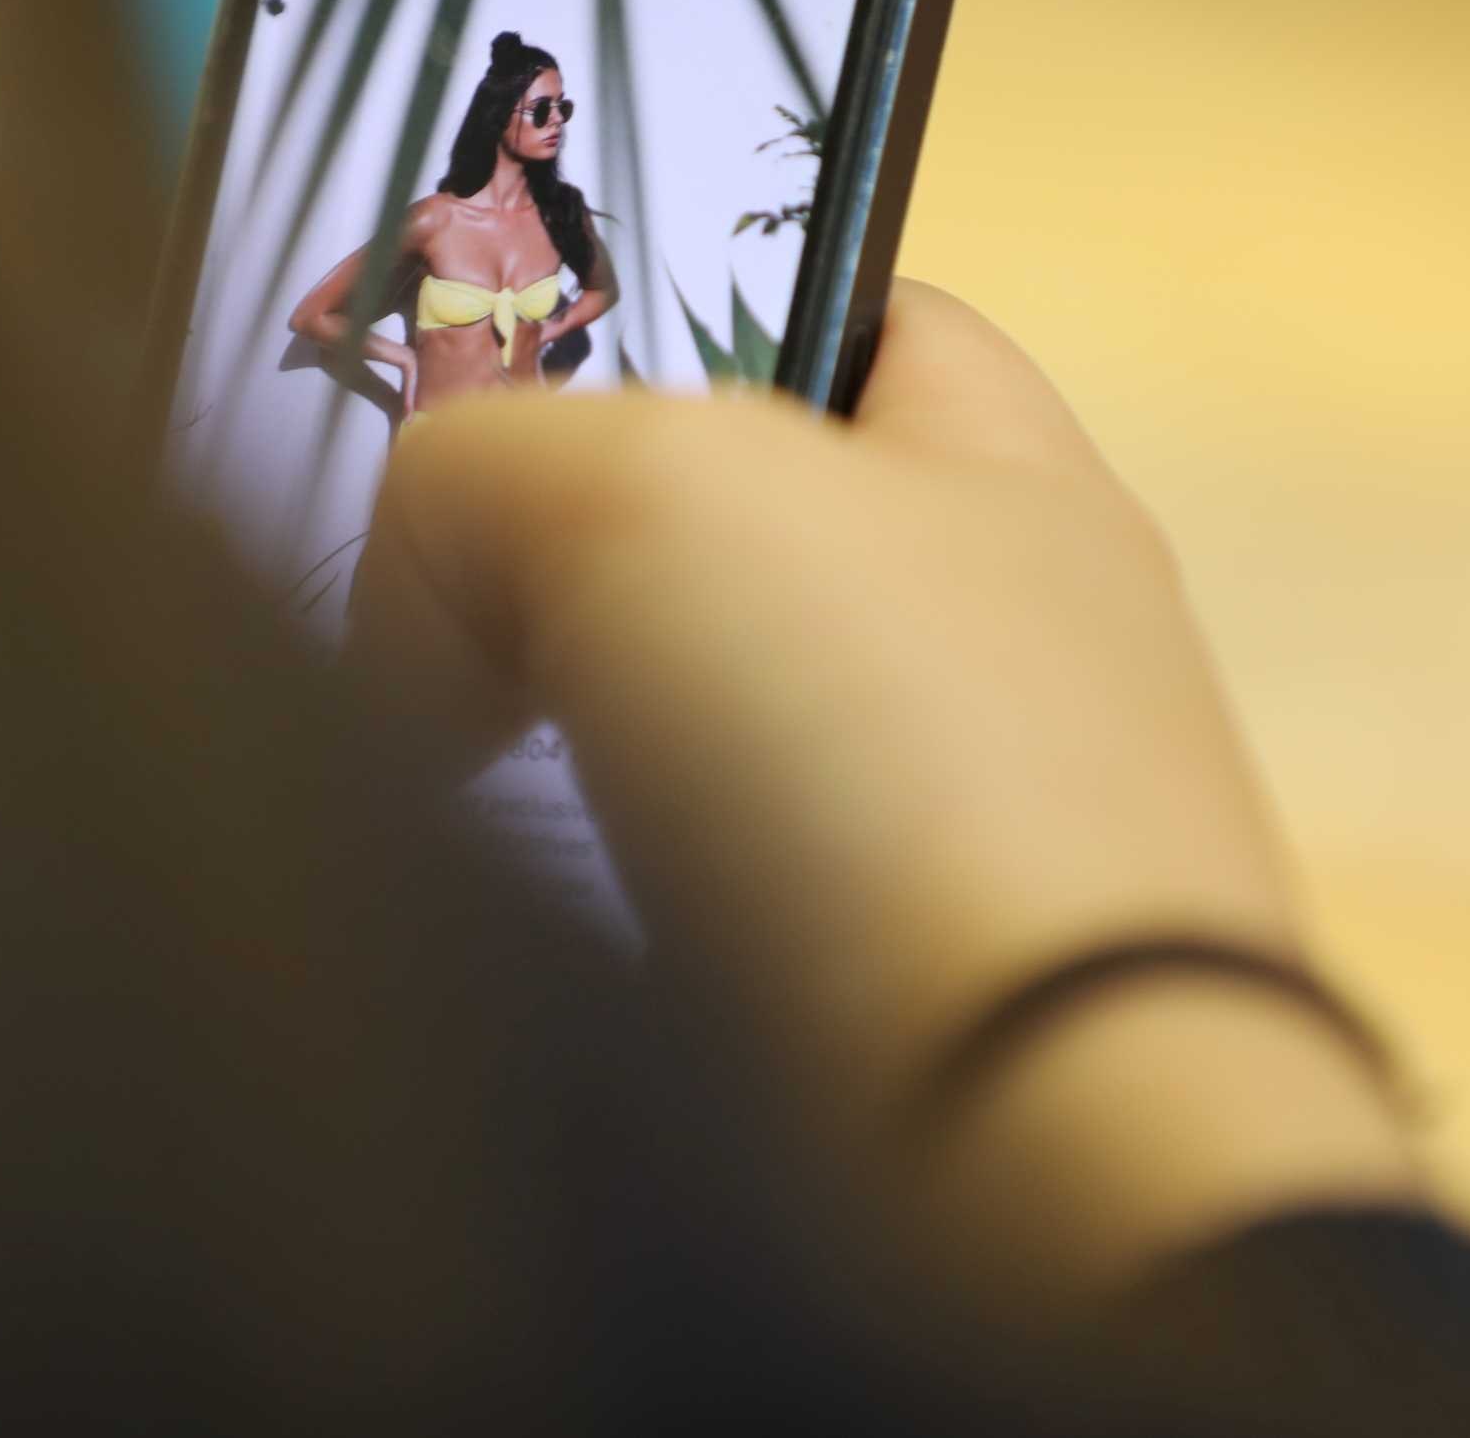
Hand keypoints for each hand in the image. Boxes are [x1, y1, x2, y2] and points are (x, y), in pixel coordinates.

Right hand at [352, 281, 1418, 1316]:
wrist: (1037, 1169)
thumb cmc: (904, 768)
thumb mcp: (646, 487)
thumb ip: (485, 464)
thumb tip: (433, 618)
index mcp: (1008, 476)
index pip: (853, 306)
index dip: (690, 301)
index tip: (542, 375)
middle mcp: (1009, 655)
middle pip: (740, 542)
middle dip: (579, 569)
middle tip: (452, 611)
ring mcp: (959, 853)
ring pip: (698, 750)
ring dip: (572, 762)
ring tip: (478, 783)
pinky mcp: (890, 1028)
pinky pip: (697, 928)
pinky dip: (604, 926)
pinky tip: (556, 937)